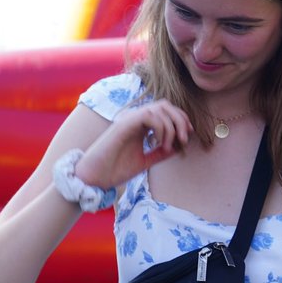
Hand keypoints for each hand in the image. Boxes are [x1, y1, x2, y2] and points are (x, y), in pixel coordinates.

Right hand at [75, 100, 191, 189]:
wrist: (94, 178)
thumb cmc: (115, 170)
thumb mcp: (144, 161)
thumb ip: (160, 153)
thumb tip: (179, 147)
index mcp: (139, 125)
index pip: (165, 111)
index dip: (180, 120)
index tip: (187, 137)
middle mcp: (134, 118)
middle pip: (165, 105)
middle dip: (180, 120)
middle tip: (184, 139)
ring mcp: (129, 119)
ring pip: (160, 108)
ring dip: (171, 126)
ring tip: (169, 146)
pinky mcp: (124, 124)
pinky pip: (149, 115)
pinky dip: (161, 128)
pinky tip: (159, 144)